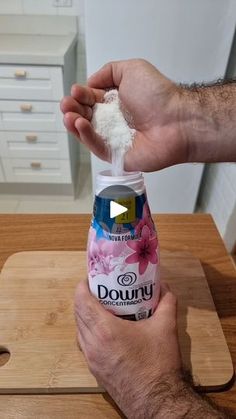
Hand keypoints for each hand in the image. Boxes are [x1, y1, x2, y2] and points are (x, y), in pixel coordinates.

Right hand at [61, 59, 189, 171]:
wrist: (175, 120)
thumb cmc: (158, 95)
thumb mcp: (131, 70)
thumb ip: (108, 72)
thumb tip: (90, 83)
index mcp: (117, 102)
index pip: (90, 100)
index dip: (81, 95)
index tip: (76, 91)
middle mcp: (115, 121)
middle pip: (85, 117)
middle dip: (72, 109)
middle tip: (67, 104)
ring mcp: (115, 140)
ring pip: (87, 134)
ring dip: (74, 124)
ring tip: (69, 115)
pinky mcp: (117, 156)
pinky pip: (97, 147)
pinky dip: (86, 136)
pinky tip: (80, 124)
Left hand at [74, 280, 181, 417]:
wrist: (157, 401)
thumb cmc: (159, 363)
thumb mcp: (166, 327)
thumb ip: (166, 302)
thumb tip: (165, 287)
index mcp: (105, 330)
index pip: (81, 302)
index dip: (82, 287)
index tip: (90, 279)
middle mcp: (92, 344)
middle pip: (78, 315)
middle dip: (83, 299)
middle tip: (99, 290)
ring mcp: (91, 359)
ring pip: (79, 331)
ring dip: (85, 317)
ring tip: (101, 308)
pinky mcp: (94, 371)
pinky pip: (84, 345)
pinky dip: (88, 333)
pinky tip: (105, 331)